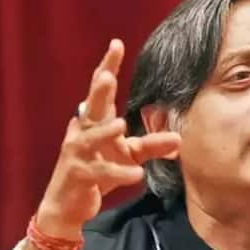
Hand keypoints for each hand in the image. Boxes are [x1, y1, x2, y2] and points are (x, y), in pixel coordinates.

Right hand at [36, 39, 180, 238]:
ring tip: (121, 124)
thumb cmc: (98, 172)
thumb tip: (180, 139)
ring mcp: (78, 153)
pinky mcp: (79, 175)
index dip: (108, 67)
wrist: (69, 205)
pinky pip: (100, 172)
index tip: (117, 44)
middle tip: (107, 76)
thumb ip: (152, 146)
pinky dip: (119, 172)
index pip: (101, 91)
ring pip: (91, 139)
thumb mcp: (129, 156)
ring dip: (104, 131)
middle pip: (91, 106)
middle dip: (98, 90)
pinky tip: (137, 174)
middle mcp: (83, 132)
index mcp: (95, 122)